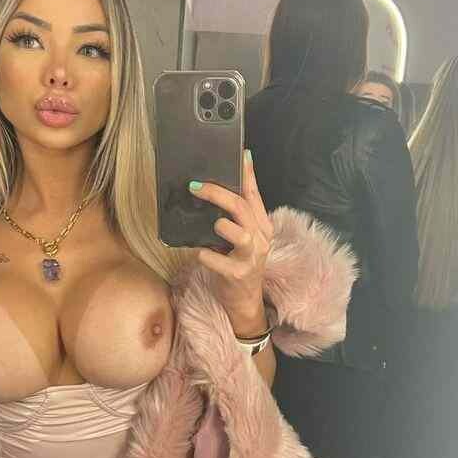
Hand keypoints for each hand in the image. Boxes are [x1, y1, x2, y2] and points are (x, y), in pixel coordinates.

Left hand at [189, 149, 273, 333]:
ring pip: (239, 232)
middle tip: (195, 186)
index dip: (247, 174)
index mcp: (262, 226)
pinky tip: (200, 253)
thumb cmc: (237, 264)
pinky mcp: (237, 274)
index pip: (254, 195)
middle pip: (241, 208)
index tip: (240, 154)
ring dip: (220, 225)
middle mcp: (260, 239)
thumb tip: (219, 188)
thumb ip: (235, 216)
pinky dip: (205, 254)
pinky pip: (217, 259)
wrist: (244, 302)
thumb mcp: (242, 238)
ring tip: (211, 227)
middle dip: (216, 193)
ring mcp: (251, 258)